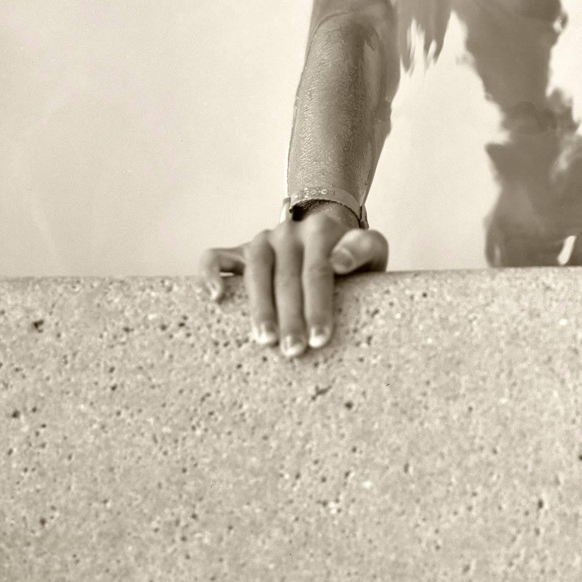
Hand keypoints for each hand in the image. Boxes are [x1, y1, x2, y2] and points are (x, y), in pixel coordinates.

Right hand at [199, 202, 388, 358]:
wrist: (331, 236)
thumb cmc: (353, 257)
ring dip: (259, 307)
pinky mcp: (239, 250)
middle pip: (286, 277)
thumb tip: (339, 262)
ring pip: (255, 270)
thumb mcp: (371, 250)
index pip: (318, 271)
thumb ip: (363, 250)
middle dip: (290, 317)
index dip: (318, 306)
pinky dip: (209, 274)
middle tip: (294, 351)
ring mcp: (262, 239)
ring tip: (265, 340)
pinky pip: (215, 257)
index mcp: (321, 229)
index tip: (320, 339)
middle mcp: (288, 232)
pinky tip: (215, 297)